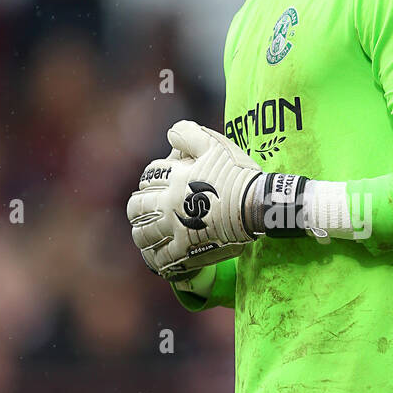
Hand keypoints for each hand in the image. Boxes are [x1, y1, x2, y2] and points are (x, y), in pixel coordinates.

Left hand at [126, 121, 263, 279]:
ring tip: (147, 234)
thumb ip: (190, 134)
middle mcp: (169, 204)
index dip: (151, 179)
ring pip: (142, 235)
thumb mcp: (216, 145)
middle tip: (146, 210)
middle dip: (138, 207)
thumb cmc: (238, 176)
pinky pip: (160, 259)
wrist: (256, 207)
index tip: (158, 184)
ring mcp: (176, 229)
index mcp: (174, 178)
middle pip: (136, 207)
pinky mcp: (186, 251)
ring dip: (142, 233)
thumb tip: (171, 133)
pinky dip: (155, 259)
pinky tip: (158, 257)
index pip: (148, 176)